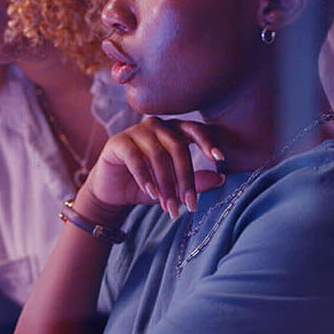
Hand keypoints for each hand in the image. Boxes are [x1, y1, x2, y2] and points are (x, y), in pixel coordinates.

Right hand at [80, 117, 225, 218]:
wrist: (113, 193)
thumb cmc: (148, 186)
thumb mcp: (174, 187)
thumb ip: (195, 181)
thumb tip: (221, 178)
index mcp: (174, 131)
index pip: (195, 131)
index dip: (207, 142)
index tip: (220, 158)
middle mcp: (157, 126)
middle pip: (178, 147)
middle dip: (185, 178)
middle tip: (190, 203)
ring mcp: (136, 131)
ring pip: (158, 155)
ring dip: (166, 184)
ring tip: (169, 206)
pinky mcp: (118, 142)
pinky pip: (135, 157)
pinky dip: (144, 177)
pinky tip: (150, 192)